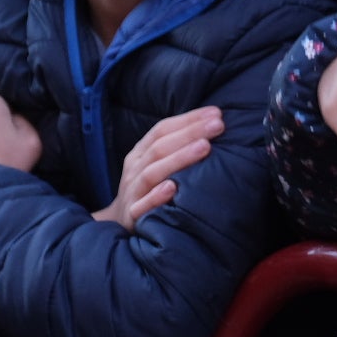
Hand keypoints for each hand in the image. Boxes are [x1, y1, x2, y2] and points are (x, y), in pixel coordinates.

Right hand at [92, 106, 223, 230]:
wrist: (119, 224)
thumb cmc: (149, 188)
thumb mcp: (157, 164)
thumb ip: (178, 147)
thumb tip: (214, 125)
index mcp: (141, 153)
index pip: (162, 130)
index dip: (188, 120)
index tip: (216, 113)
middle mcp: (135, 170)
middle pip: (160, 147)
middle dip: (190, 133)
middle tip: (218, 125)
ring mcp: (132, 192)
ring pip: (152, 173)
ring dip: (179, 159)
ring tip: (204, 147)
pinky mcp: (132, 216)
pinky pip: (142, 206)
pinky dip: (155, 197)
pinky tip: (172, 188)